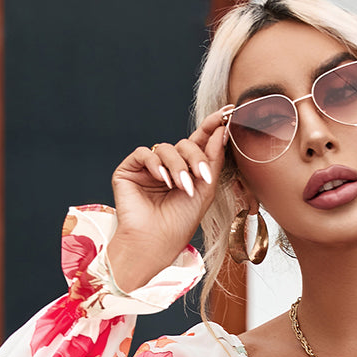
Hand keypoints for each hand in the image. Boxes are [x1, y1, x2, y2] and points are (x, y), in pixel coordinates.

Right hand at [106, 110, 229, 290]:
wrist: (156, 243)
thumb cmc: (181, 223)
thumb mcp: (205, 190)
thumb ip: (213, 159)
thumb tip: (220, 129)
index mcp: (186, 170)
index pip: (199, 143)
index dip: (211, 127)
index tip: (227, 113)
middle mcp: (168, 167)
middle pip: (185, 144)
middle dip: (195, 158)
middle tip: (201, 176)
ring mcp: (149, 168)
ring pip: (167, 148)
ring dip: (177, 167)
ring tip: (181, 187)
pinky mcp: (130, 170)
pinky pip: (145, 153)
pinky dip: (156, 165)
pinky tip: (163, 181)